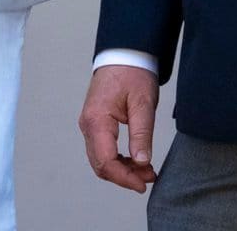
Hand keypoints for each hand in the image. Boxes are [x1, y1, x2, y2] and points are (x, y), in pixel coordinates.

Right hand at [79, 65, 158, 192]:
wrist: (124, 51)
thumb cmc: (133, 72)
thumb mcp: (143, 102)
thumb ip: (141, 133)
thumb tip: (142, 162)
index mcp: (96, 120)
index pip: (106, 161)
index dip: (124, 178)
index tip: (143, 184)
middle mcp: (88, 125)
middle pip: (100, 164)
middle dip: (124, 176)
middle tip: (149, 177)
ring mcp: (90, 124)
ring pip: (101, 159)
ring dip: (122, 169)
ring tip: (147, 170)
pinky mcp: (96, 122)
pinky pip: (103, 149)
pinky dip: (118, 159)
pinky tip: (136, 159)